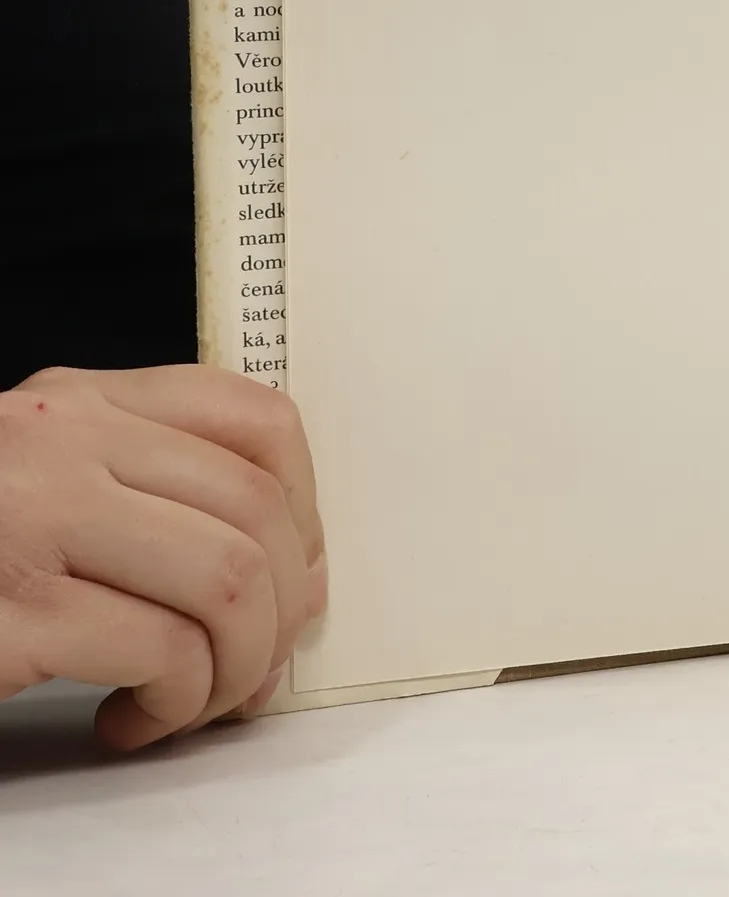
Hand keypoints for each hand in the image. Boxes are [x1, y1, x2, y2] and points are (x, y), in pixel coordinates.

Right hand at [0, 364, 326, 749]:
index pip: (256, 418)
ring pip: (227, 580)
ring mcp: (30, 520)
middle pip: (256, 511)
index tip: (297, 573)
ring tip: (198, 702)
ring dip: (237, 665)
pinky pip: (160, 651)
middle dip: (281, 609)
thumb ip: (150, 493)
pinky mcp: (7, 613)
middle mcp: (60, 442)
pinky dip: (174, 703)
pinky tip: (130, 721)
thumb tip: (298, 573)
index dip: (305, 507)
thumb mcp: (47, 484)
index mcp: (79, 401)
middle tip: (256, 668)